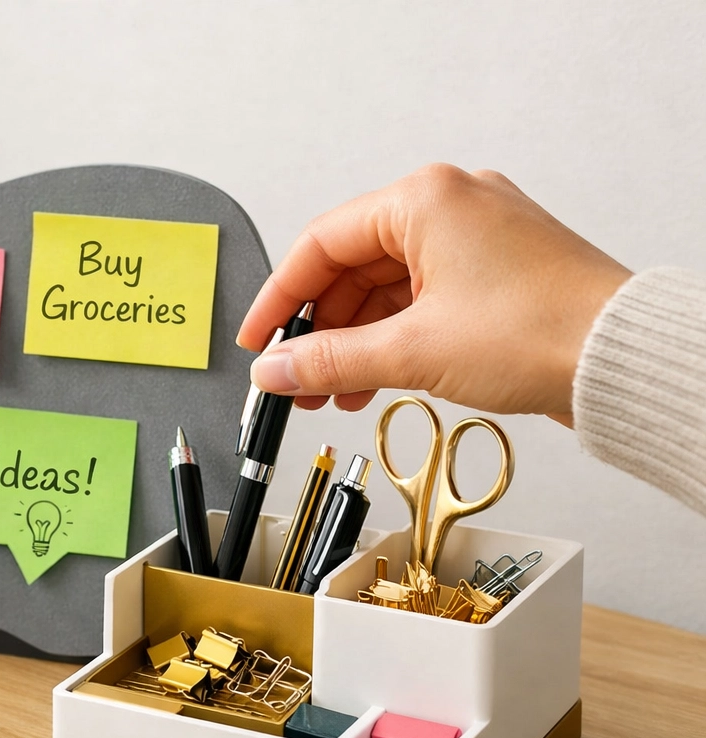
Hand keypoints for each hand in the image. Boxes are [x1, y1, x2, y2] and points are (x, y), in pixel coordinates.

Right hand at [237, 164, 632, 422]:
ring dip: (355, 341)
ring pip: (388, 287)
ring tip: (333, 393)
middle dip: (320, 329)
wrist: (622, 360)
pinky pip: (423, 298)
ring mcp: (478, 237)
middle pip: (353, 266)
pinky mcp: (498, 271)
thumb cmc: (540, 332)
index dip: (280, 298)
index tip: (258, 342)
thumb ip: (327, 360)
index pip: (321, 243)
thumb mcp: (410, 351)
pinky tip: (375, 379)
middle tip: (295, 379)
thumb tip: (274, 369)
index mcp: (424, 200)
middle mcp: (451, 205)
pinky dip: (393, 337)